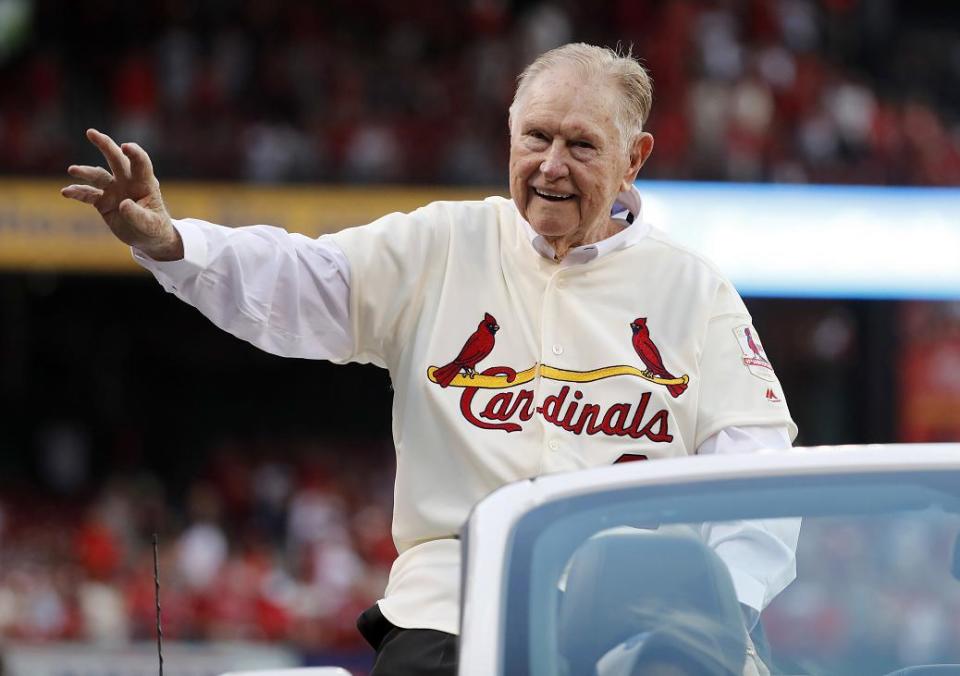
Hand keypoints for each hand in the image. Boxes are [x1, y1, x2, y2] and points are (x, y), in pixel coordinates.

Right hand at [61, 129, 182, 260]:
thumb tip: (123, 204)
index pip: (141, 164)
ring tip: (72, 170)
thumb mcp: (150, 225)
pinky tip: (66, 192)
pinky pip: (87, 194)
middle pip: (116, 159)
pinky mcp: (102, 201)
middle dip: (105, 145)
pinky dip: (77, 192)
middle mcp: (128, 182)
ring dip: (85, 171)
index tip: (125, 146)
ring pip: (98, 176)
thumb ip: (138, 215)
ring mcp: (114, 190)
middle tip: (91, 132)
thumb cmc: (154, 228)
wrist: (146, 238)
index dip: (134, 153)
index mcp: (145, 184)